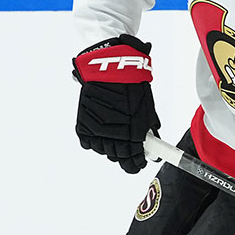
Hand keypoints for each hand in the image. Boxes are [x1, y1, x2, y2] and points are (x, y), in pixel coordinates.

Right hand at [72, 35, 159, 173]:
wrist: (110, 70)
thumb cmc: (132, 86)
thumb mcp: (146, 109)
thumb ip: (148, 130)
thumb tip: (152, 145)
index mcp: (133, 134)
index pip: (132, 161)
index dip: (135, 165)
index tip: (138, 164)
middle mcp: (113, 137)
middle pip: (117, 157)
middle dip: (124, 154)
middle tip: (128, 147)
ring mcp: (96, 133)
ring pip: (104, 151)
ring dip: (110, 146)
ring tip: (115, 133)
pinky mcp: (83, 127)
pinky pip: (90, 143)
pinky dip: (96, 139)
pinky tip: (102, 128)